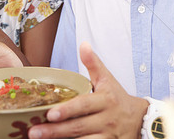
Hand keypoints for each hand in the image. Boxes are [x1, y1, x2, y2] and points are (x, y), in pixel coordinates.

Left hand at [28, 42, 148, 138]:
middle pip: (78, 127)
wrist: (140, 119)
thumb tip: (83, 44)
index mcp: (104, 100)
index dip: (67, 110)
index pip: (84, 105)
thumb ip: (93, 63)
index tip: (50, 114)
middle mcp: (106, 119)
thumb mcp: (108, 79)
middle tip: (33, 132)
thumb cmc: (117, 97)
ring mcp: (107, 136)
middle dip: (55, 131)